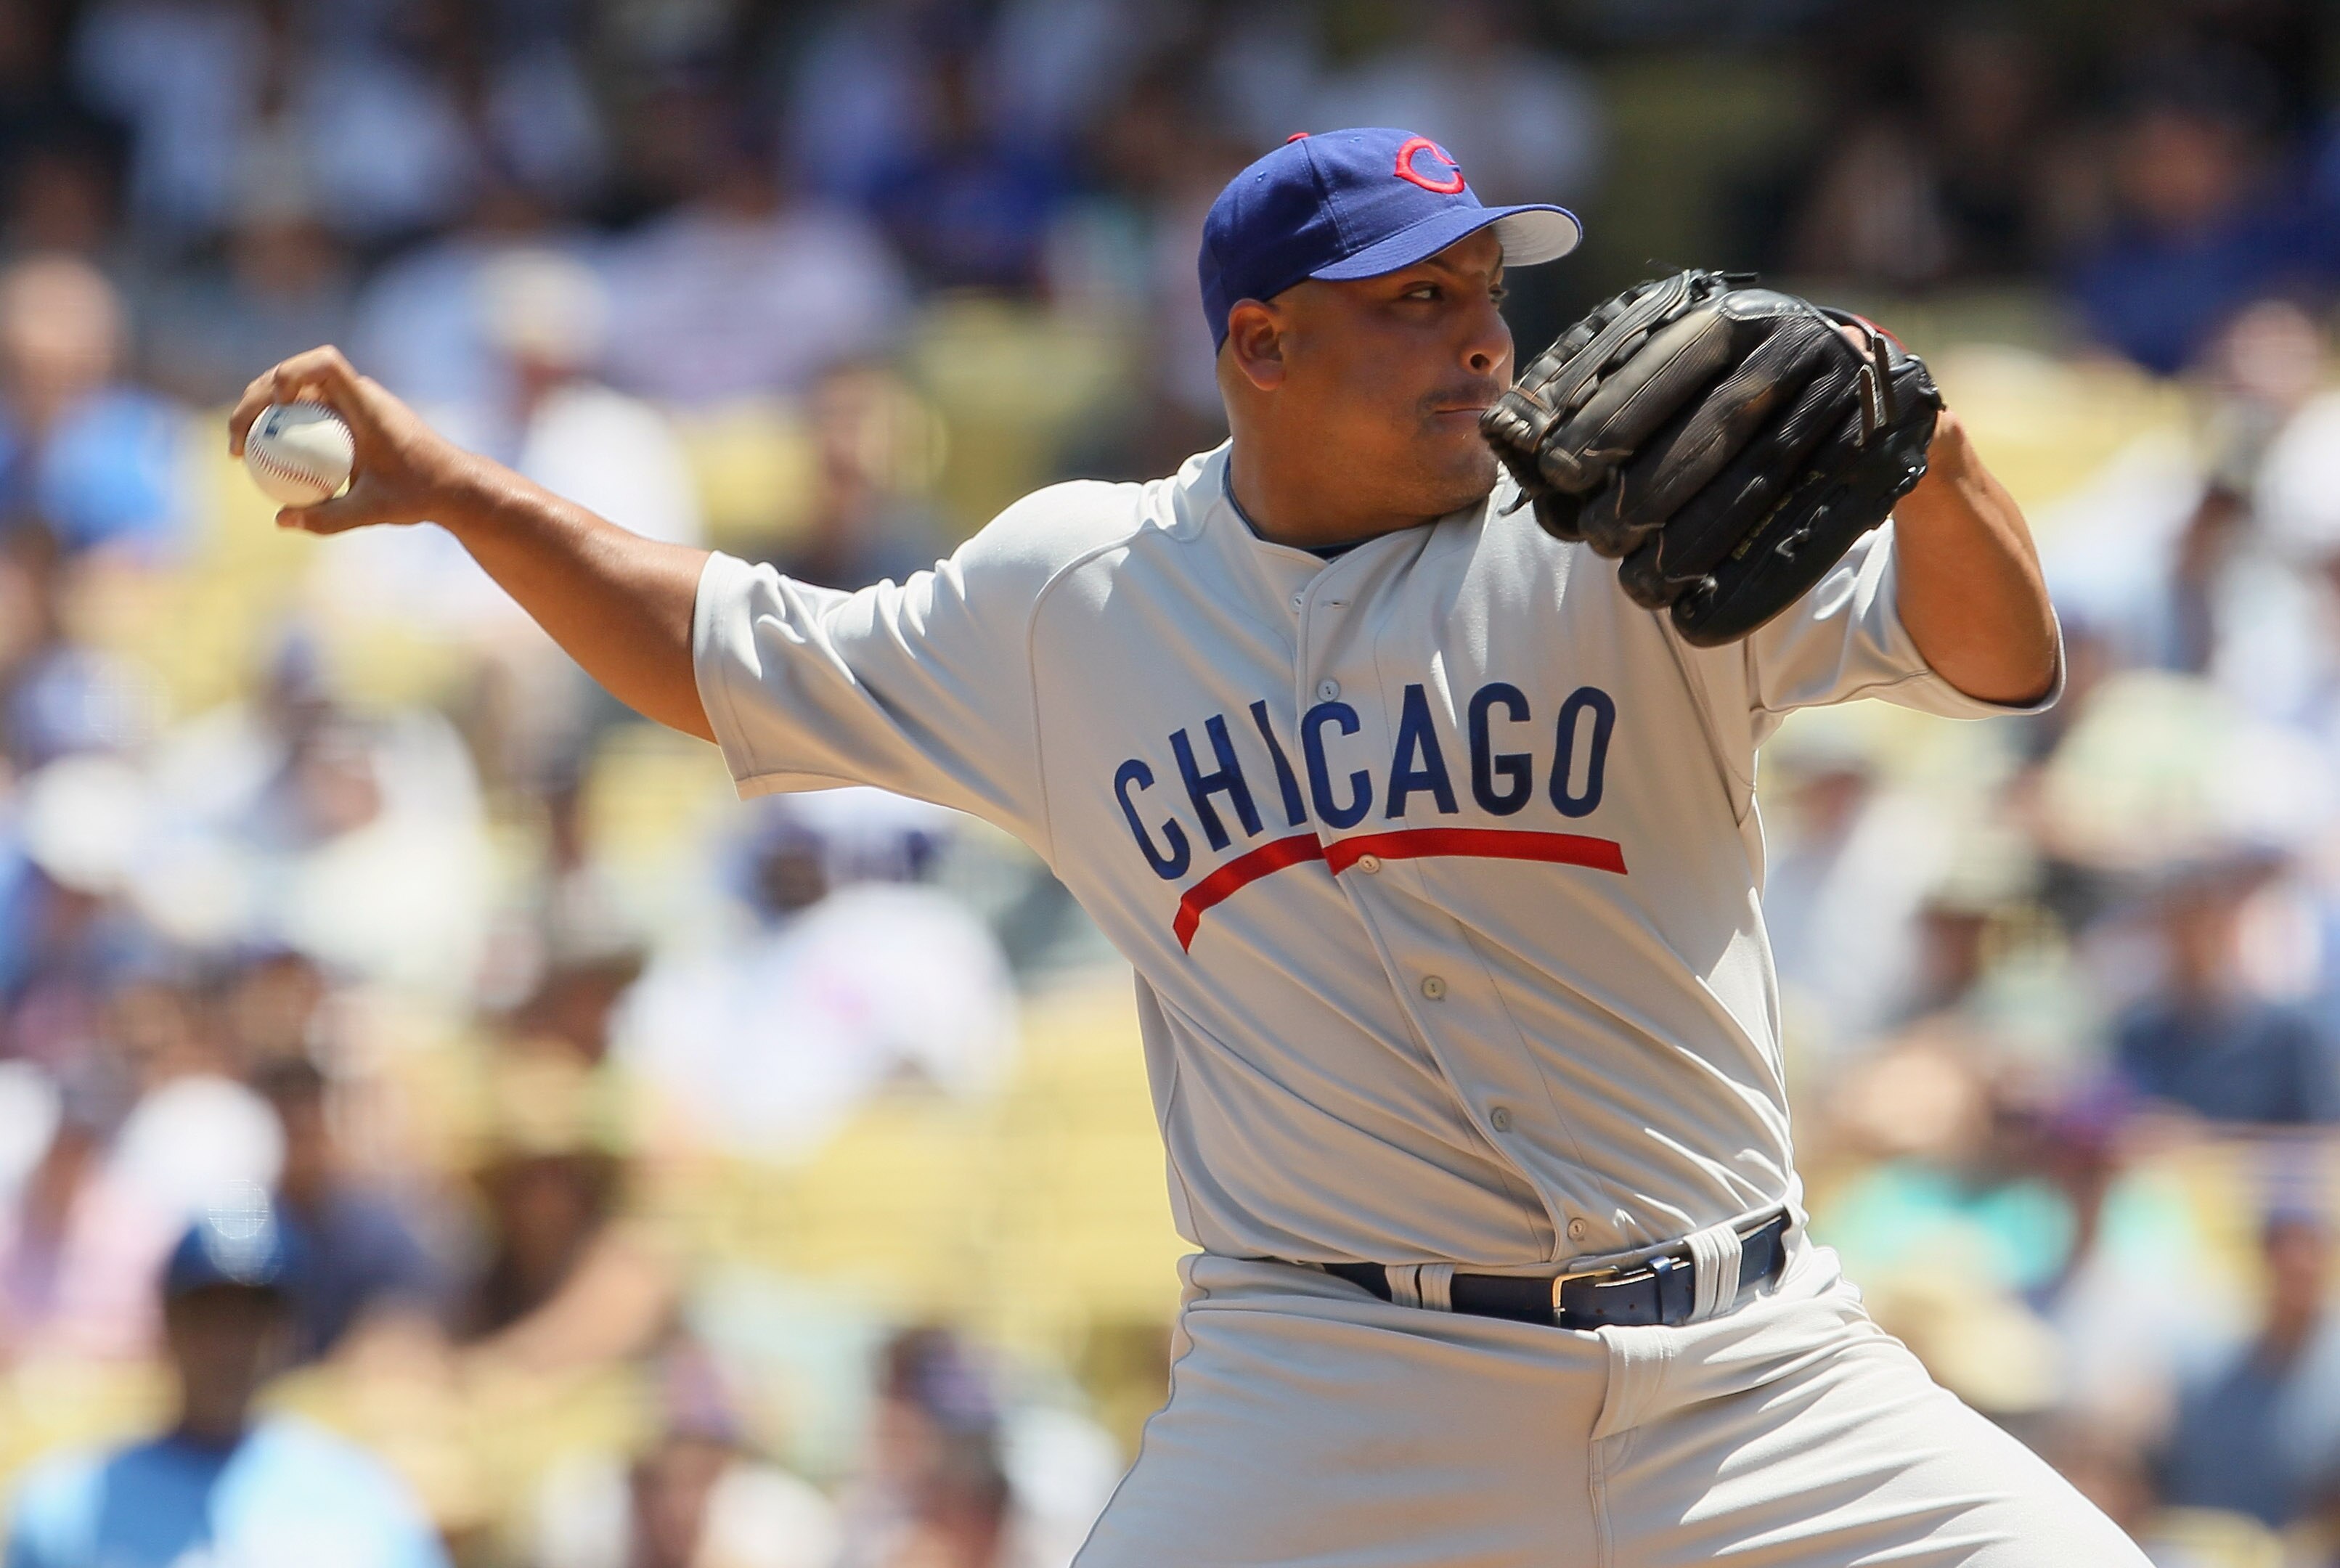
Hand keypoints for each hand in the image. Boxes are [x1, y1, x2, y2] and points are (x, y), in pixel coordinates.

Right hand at [227, 345, 484, 534]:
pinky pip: (307, 412)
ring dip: (262, 410)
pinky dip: (282, 426)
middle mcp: (359, 396)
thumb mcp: (375, 511)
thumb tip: (281, 520)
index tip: (275, 404)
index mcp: (368, 405)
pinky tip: (263, 459)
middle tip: (235, 442)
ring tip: (240, 449)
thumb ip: (329, 519)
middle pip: (295, 375)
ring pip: (296, 392)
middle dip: (256, 398)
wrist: (454, 486)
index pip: (326, 363)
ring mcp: (352, 404)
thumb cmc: (421, 494)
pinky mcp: (348, 417)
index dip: (293, 371)